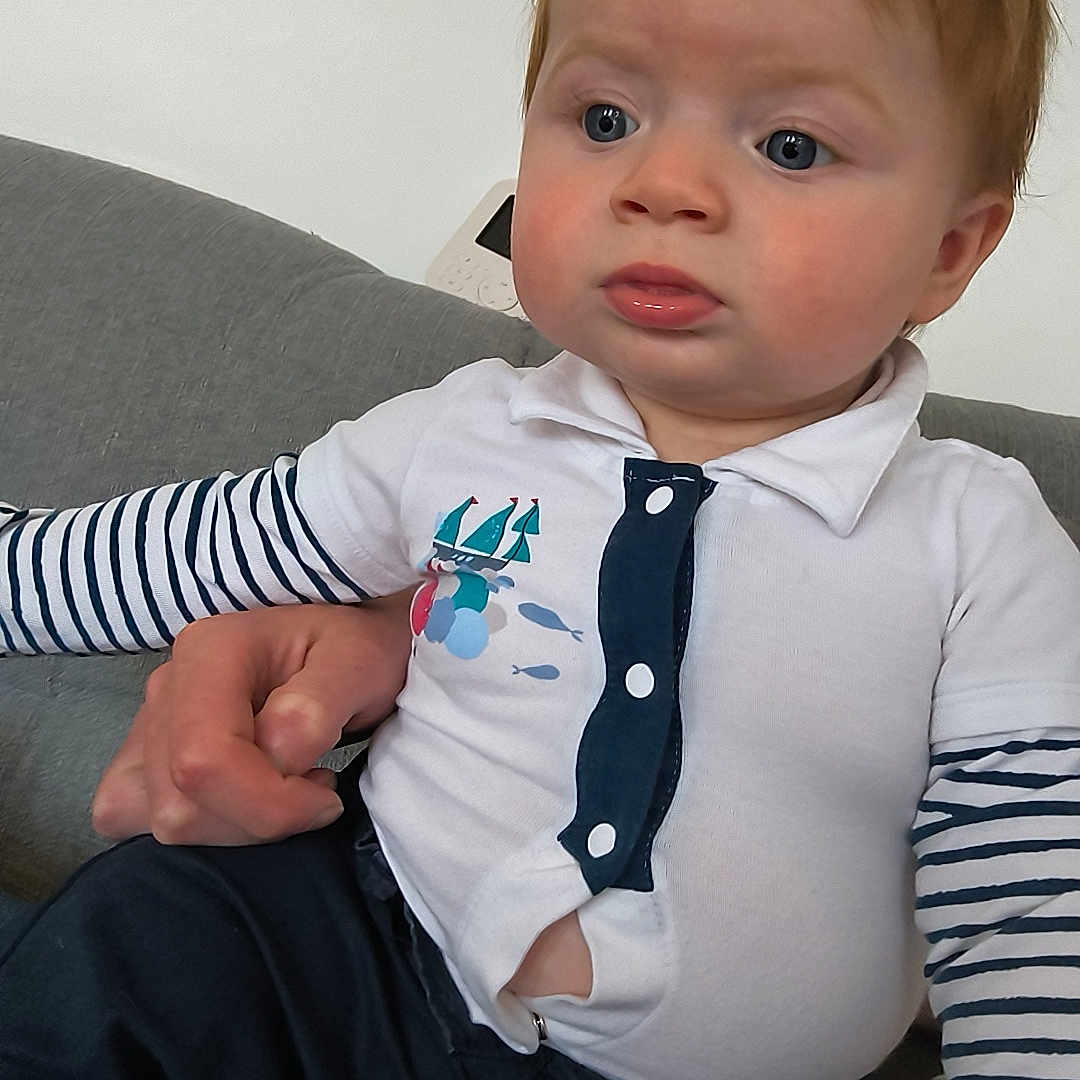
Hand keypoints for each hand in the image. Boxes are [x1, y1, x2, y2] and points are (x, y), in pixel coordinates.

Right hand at [91, 591, 414, 845]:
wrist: (341, 640)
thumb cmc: (355, 646)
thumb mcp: (360, 661)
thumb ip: (320, 704)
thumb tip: (278, 753)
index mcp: (210, 652)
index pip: (205, 760)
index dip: (266, 803)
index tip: (325, 797)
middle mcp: (165, 686)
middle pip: (179, 803)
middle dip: (258, 819)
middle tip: (315, 789)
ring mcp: (148, 722)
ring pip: (162, 820)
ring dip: (237, 826)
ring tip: (288, 786)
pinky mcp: (145, 755)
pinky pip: (135, 815)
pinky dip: (198, 828)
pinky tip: (245, 803)